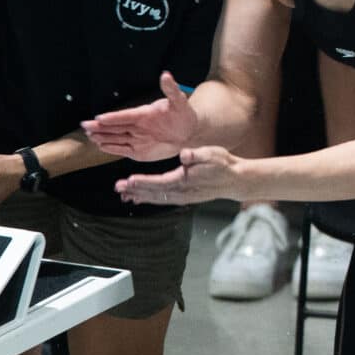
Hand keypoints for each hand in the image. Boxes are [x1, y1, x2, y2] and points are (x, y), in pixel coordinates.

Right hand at [83, 71, 199, 160]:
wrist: (189, 132)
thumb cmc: (183, 114)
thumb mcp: (179, 102)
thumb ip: (171, 90)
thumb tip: (165, 74)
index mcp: (143, 114)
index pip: (125, 116)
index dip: (112, 117)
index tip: (99, 117)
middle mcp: (136, 125)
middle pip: (115, 126)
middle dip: (99, 126)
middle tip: (84, 126)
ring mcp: (136, 138)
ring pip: (115, 137)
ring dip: (103, 136)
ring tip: (89, 135)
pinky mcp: (138, 150)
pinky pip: (122, 149)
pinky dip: (112, 148)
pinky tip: (100, 145)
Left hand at [116, 145, 246, 206]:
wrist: (235, 180)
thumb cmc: (224, 164)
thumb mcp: (213, 154)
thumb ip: (197, 155)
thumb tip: (184, 154)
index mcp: (185, 179)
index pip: (159, 182)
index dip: (143, 182)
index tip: (128, 180)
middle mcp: (181, 192)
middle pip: (154, 192)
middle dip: (135, 190)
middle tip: (118, 188)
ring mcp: (183, 197)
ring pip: (156, 198)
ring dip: (140, 196)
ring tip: (125, 195)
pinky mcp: (184, 198)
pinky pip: (163, 200)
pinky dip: (150, 199)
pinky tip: (141, 199)